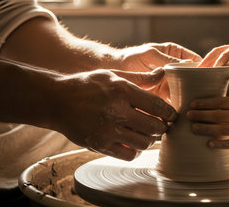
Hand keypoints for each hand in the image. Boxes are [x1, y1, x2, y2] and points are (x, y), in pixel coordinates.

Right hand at [51, 69, 176, 160]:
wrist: (56, 101)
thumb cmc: (87, 85)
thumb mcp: (112, 74)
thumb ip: (139, 78)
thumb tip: (162, 74)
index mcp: (122, 91)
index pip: (157, 106)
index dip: (170, 113)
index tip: (172, 115)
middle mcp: (117, 111)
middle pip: (155, 127)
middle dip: (162, 127)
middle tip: (161, 125)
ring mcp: (108, 130)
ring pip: (144, 143)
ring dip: (150, 139)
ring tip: (146, 133)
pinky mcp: (100, 145)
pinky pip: (128, 154)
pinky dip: (135, 150)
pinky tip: (132, 142)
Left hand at [114, 42, 201, 99]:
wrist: (114, 72)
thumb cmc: (130, 58)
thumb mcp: (149, 55)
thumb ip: (166, 60)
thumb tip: (188, 64)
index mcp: (176, 54)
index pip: (195, 61)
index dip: (203, 69)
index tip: (206, 78)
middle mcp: (177, 70)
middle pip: (193, 79)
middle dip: (197, 87)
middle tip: (200, 95)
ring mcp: (171, 84)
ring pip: (186, 92)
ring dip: (188, 98)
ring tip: (191, 105)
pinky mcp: (164, 97)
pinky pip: (175, 102)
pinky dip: (178, 107)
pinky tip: (180, 112)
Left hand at [187, 78, 228, 148]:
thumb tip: (228, 78)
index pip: (221, 102)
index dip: (205, 103)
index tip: (193, 104)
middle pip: (218, 116)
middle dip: (201, 116)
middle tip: (187, 116)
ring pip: (223, 129)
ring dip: (206, 129)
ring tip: (193, 128)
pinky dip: (221, 144)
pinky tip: (210, 144)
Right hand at [199, 41, 228, 86]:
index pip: (226, 53)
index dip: (217, 62)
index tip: (210, 71)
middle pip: (218, 52)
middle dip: (207, 60)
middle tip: (198, 70)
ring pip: (218, 58)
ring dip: (209, 64)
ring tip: (199, 73)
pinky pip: (222, 65)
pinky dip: (215, 70)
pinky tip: (208, 76)